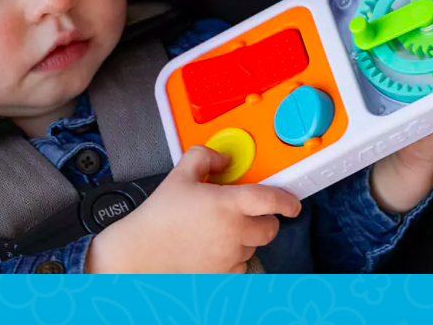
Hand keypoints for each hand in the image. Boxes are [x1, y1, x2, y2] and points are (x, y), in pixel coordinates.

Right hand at [86, 146, 301, 273]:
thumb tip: (224, 160)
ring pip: (255, 247)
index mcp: (227, 204)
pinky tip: (216, 249)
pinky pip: (242, 266)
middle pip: (270, 228)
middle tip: (248, 215)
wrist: (139, 252)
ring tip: (221, 231)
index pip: (271, 200)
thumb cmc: (158, 217)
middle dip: (264, 220)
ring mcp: (229, 256)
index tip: (293, 203)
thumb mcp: (180, 175)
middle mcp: (233, 232)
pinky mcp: (222, 275)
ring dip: (247, 239)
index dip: (287, 201)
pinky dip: (236, 258)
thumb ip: (204, 157)